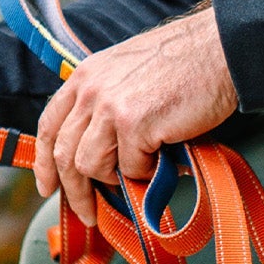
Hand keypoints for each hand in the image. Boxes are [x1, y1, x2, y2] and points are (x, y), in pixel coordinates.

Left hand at [34, 5, 238, 223]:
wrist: (219, 50)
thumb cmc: (184, 64)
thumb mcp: (127, 73)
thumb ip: (105, 105)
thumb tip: (98, 153)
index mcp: (86, 77)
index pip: (49, 125)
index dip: (44, 161)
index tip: (48, 187)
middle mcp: (90, 90)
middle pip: (64, 154)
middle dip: (74, 191)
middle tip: (88, 213)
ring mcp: (109, 107)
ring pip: (91, 166)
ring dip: (115, 180)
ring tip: (142, 172)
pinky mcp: (134, 124)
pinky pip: (129, 168)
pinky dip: (148, 172)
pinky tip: (165, 158)